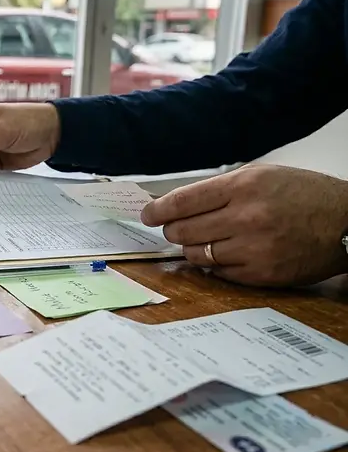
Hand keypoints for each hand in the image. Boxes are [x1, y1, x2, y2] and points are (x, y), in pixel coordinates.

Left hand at [141, 164, 347, 286]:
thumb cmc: (304, 195)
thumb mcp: (262, 176)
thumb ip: (220, 190)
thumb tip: (176, 204)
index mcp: (244, 187)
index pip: (183, 201)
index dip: (158, 210)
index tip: (147, 215)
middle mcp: (246, 218)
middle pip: (183, 231)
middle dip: (172, 230)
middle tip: (174, 229)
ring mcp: (254, 249)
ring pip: (197, 254)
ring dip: (193, 249)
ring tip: (204, 240)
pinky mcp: (262, 274)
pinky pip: (219, 273)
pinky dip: (216, 264)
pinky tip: (226, 254)